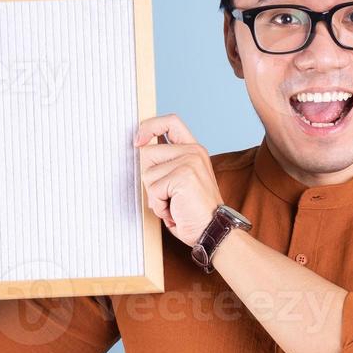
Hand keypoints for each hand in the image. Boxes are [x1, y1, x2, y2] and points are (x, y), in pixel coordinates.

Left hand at [135, 114, 224, 246]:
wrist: (213, 231)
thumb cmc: (194, 212)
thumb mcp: (181, 180)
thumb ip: (167, 163)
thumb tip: (140, 150)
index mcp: (194, 150)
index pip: (170, 122)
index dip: (149, 127)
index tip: (138, 142)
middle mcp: (193, 151)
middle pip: (147, 152)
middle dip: (149, 178)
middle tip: (168, 195)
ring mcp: (189, 162)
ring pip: (147, 174)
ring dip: (155, 196)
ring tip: (174, 204)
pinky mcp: (183, 176)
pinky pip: (153, 190)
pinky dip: (159, 206)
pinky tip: (175, 210)